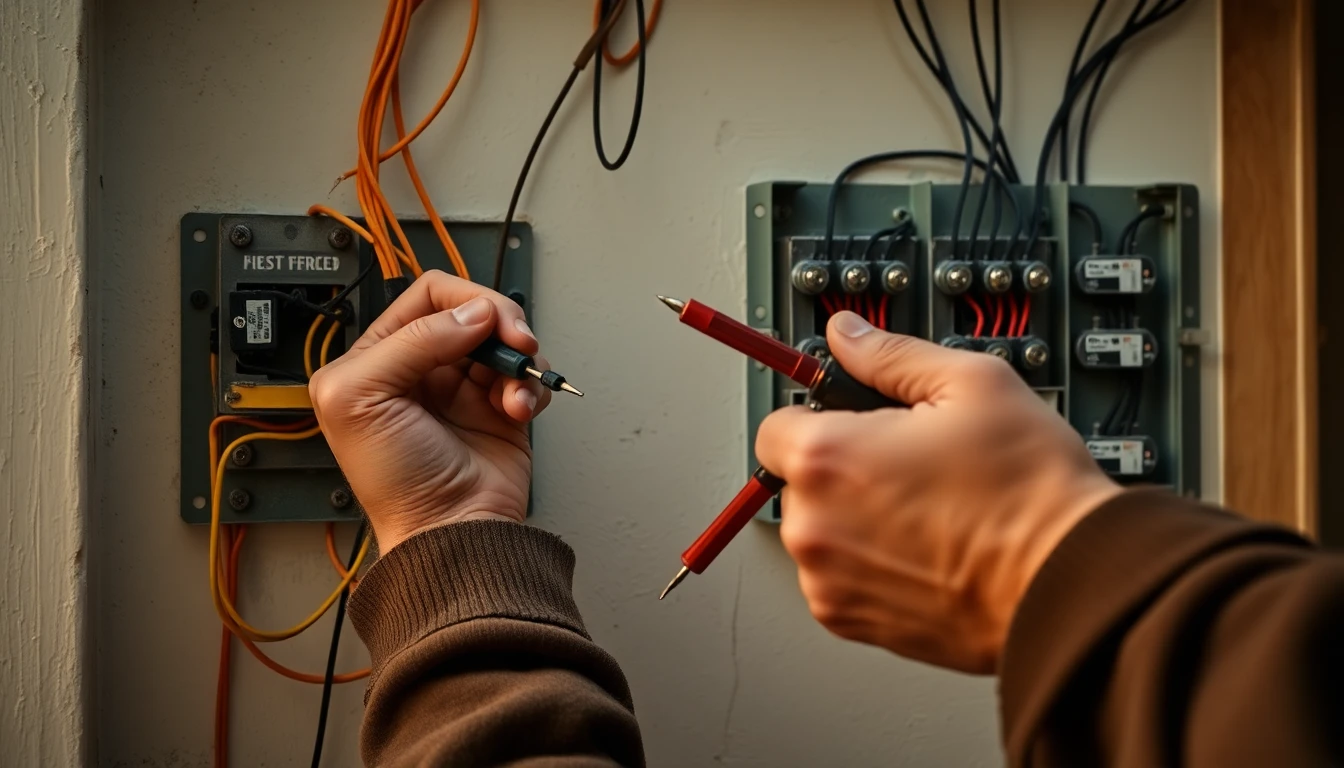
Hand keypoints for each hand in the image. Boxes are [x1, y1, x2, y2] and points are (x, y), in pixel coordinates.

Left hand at [309, 271, 550, 553]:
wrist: (451, 533)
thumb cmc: (395, 484)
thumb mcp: (364, 399)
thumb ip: (409, 342)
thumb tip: (471, 313)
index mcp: (377, 360)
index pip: (425, 299)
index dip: (458, 301)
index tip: (480, 324)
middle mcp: (422, 369)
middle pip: (472, 311)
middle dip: (501, 321)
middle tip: (518, 340)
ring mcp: (465, 387)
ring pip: (505, 339)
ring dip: (519, 358)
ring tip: (516, 390)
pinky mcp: (501, 407)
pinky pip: (528, 374)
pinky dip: (532, 386)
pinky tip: (520, 409)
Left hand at [754, 312, 1119, 673]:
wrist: (1068, 581)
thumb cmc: (1028, 491)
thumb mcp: (971, 383)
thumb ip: (890, 354)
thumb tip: (848, 335)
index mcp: (826, 459)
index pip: (776, 424)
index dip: (821, 414)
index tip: (855, 419)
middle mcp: (813, 526)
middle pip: (799, 479)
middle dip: (843, 467)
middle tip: (909, 462)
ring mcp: (828, 581)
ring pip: (820, 529)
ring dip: (854, 517)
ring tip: (926, 508)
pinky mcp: (851, 622)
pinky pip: (839, 576)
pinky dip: (869, 563)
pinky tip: (925, 547)